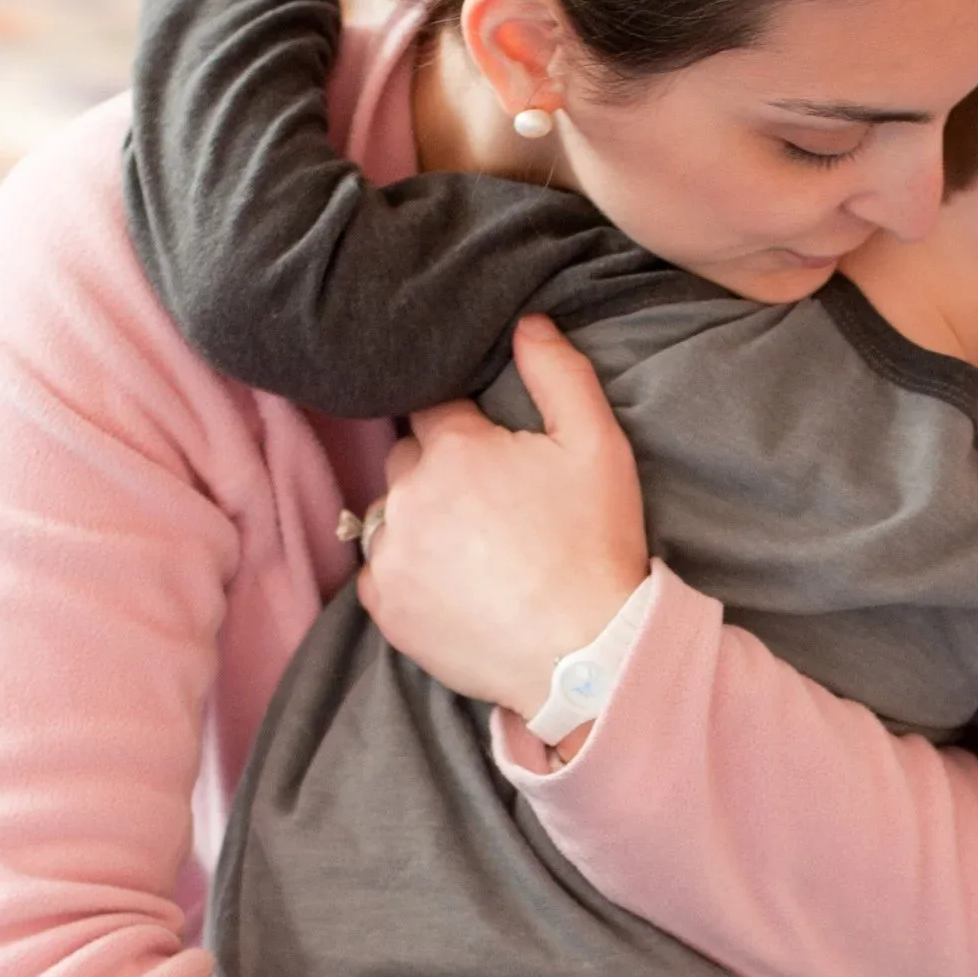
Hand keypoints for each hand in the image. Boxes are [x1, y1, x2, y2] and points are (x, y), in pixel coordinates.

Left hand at [359, 317, 650, 719]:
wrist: (585, 655)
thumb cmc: (596, 546)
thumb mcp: (599, 446)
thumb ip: (559, 373)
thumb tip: (526, 321)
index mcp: (454, 446)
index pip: (434, 407)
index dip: (465, 425)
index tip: (492, 451)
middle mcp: (408, 493)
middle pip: (406, 459)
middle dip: (438, 470)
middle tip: (488, 504)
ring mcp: (390, 553)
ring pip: (389, 515)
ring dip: (417, 521)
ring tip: (469, 549)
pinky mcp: (386, 606)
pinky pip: (378, 572)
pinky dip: (405, 574)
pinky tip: (450, 585)